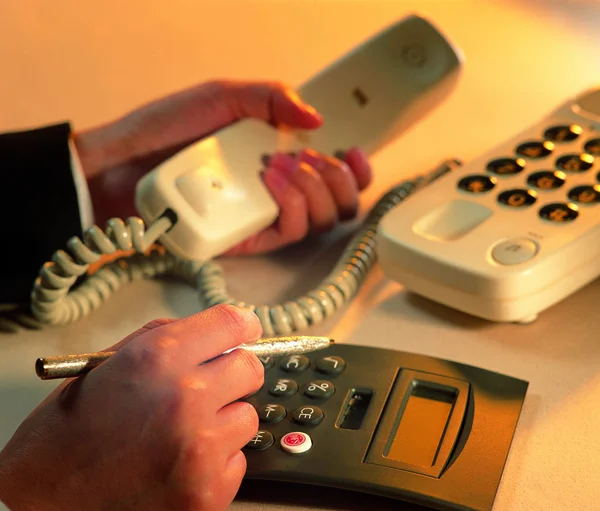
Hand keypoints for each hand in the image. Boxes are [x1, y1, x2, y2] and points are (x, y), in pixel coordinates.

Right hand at [0, 305, 263, 510]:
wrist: (43, 495)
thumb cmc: (70, 428)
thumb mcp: (110, 361)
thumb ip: (169, 339)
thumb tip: (218, 333)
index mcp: (159, 358)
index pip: (234, 323)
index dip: (241, 328)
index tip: (242, 335)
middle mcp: (185, 398)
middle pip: (251, 369)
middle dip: (232, 375)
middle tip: (206, 389)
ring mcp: (199, 449)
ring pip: (246, 418)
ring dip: (221, 423)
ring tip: (180, 433)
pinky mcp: (207, 492)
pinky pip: (237, 462)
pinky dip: (214, 463)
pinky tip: (178, 464)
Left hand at [73, 79, 371, 254]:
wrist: (121, 167)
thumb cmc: (164, 132)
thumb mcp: (222, 98)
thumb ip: (271, 97)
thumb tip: (317, 117)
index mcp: (279, 158)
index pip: (334, 174)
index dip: (355, 169)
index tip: (352, 152)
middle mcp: (277, 191)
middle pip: (337, 204)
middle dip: (338, 180)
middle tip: (311, 159)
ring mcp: (263, 217)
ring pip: (319, 221)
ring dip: (314, 189)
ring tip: (282, 164)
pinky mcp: (248, 240)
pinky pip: (288, 232)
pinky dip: (291, 204)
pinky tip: (272, 180)